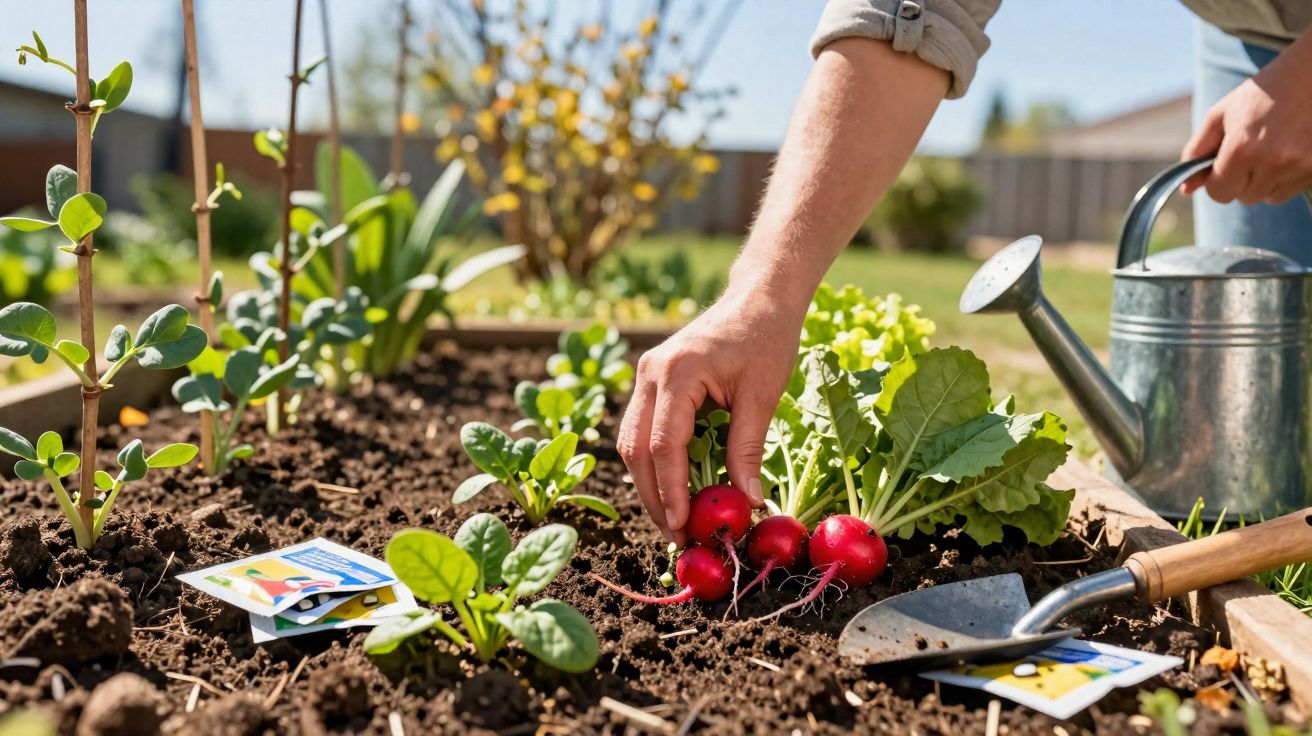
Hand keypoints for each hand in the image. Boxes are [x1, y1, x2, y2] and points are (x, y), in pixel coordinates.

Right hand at [616, 284, 801, 543]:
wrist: (758, 299)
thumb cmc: (766, 339)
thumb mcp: (762, 396)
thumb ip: (748, 449)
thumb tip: (748, 502)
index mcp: (677, 371)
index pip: (664, 444)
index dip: (671, 490)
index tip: (684, 527)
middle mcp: (650, 373)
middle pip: (637, 448)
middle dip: (654, 497)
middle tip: (677, 536)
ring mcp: (646, 376)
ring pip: (632, 442)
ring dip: (649, 484)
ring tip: (675, 521)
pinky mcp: (651, 382)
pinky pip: (642, 430)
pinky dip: (654, 463)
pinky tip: (674, 490)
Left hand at [1182, 33, 1311, 203]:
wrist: (1311, 72)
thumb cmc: (1263, 92)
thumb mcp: (1221, 114)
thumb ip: (1198, 151)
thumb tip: (1186, 189)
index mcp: (1243, 148)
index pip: (1219, 193)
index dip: (1216, 182)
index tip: (1222, 167)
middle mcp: (1273, 162)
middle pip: (1245, 197)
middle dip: (1242, 180)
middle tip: (1251, 151)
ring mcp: (1301, 166)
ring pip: (1271, 196)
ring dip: (1266, 181)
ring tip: (1272, 149)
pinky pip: (1294, 189)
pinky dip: (1288, 176)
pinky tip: (1291, 149)